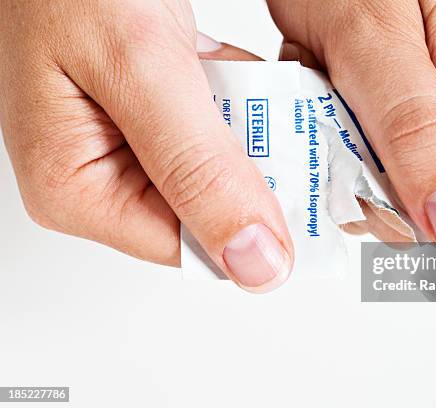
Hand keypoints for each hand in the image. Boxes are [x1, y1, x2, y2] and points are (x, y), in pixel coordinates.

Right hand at [0, 0, 293, 292]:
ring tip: (263, 93)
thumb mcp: (140, 69)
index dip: (252, 226)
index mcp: (78, 191)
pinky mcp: (150, 114)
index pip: (188, 246)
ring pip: (217, 167)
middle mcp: (99, 177)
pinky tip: (240, 75)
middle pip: (206, 208)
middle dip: (254, 167)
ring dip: (250, 130)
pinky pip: (211, 128)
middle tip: (287, 129)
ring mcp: (126, 144)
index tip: (303, 191)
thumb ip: (199, 169)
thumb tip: (253, 261)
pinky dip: (237, 100)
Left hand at [270, 0, 435, 241]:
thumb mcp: (373, 41)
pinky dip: (341, 139)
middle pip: (434, 198)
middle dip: (369, 171)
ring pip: (398, 183)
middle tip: (334, 111)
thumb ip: (416, 131)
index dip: (409, 209)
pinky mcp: (420, 117)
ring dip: (348, 151)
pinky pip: (379, 160)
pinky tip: (334, 95)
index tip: (351, 175)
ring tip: (332, 89)